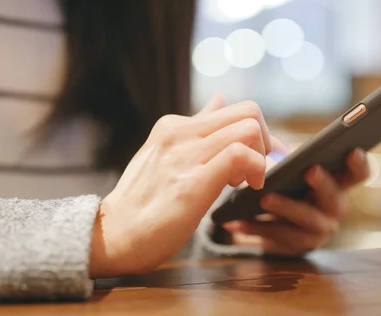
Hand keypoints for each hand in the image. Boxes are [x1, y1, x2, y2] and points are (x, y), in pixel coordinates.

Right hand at [89, 95, 271, 276]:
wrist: (113, 235)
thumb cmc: (143, 200)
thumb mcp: (166, 154)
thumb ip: (197, 127)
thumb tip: (220, 99)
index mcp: (175, 126)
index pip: (235, 110)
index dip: (258, 134)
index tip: (257, 159)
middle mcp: (180, 133)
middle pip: (249, 112)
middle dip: (268, 141)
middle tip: (259, 169)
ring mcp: (185, 156)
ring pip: (248, 129)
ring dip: (263, 157)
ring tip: (249, 181)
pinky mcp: (191, 183)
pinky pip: (238, 155)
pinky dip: (257, 169)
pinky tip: (248, 187)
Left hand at [224, 142, 369, 256]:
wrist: (264, 222)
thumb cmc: (280, 184)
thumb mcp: (284, 167)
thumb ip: (280, 151)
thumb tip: (257, 139)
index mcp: (337, 183)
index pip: (358, 174)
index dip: (359, 163)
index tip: (352, 150)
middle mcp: (334, 208)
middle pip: (334, 198)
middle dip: (323, 184)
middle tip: (310, 171)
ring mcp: (318, 231)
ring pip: (306, 221)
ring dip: (286, 208)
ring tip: (263, 198)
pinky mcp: (296, 248)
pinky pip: (278, 238)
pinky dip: (255, 228)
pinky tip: (235, 221)